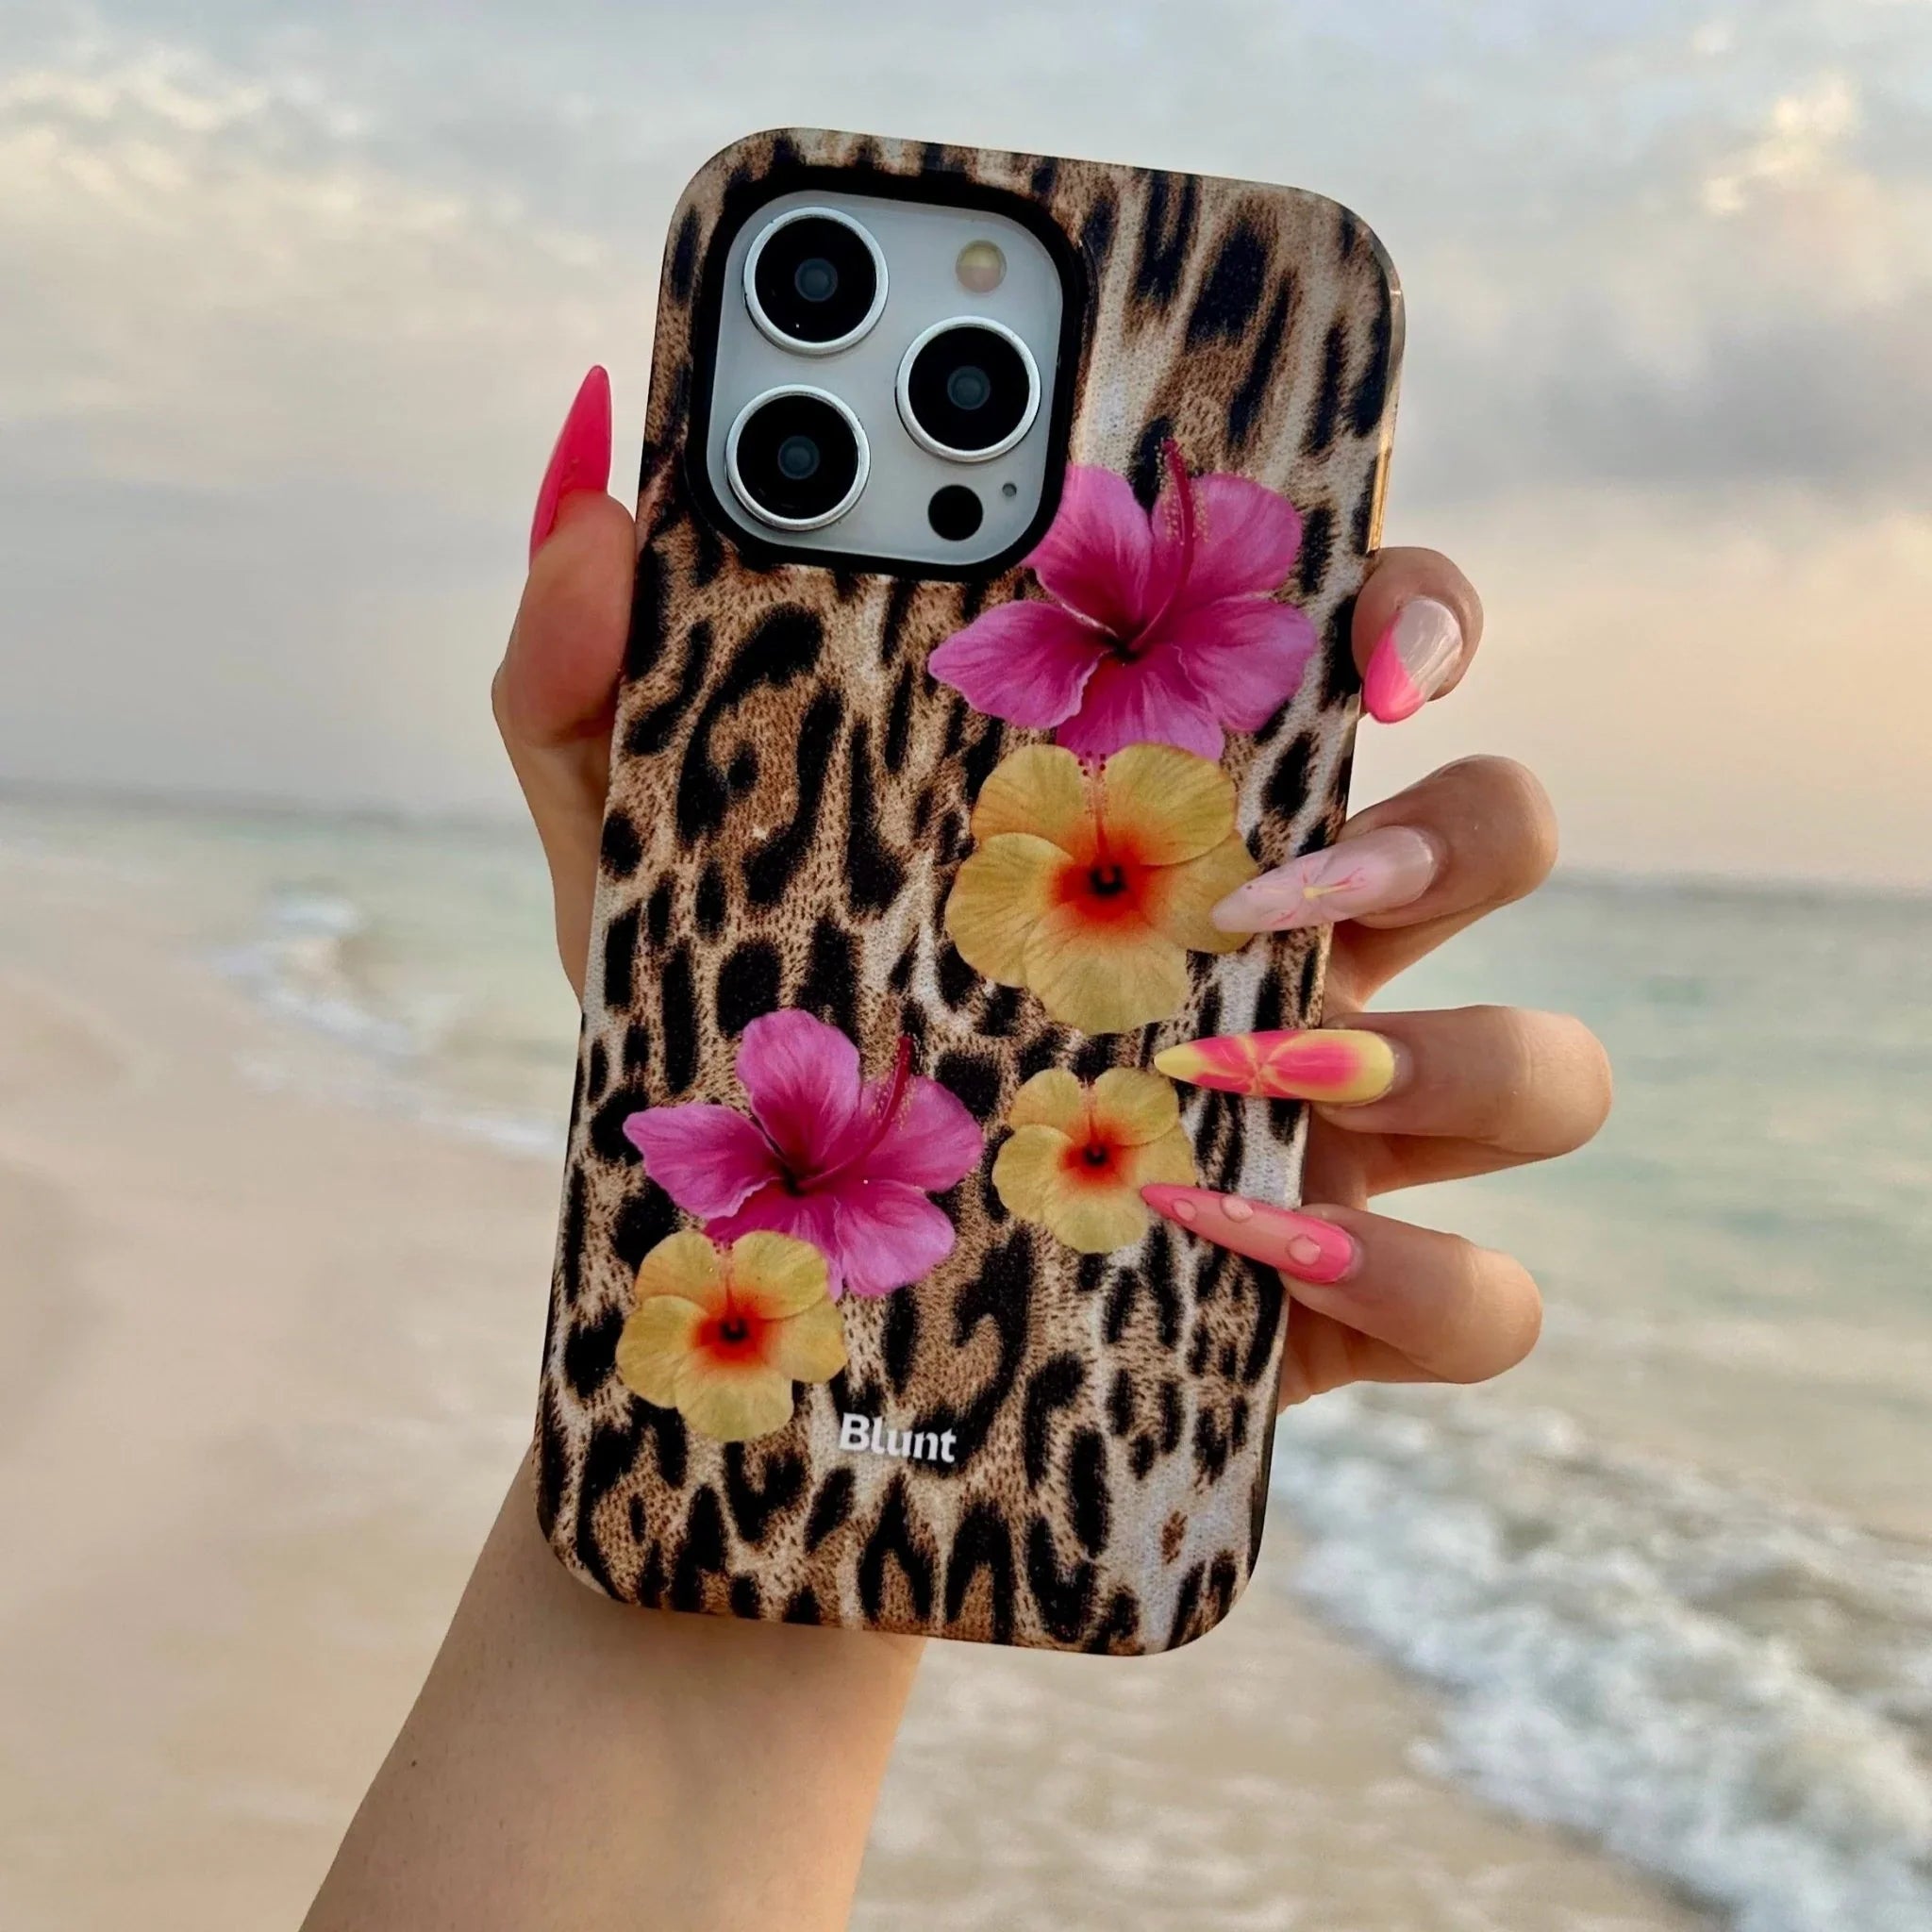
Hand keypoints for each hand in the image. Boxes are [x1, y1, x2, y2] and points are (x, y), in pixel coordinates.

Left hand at [498, 393, 1610, 1418]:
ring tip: (1234, 1068)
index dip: (1418, 610)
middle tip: (1263, 866)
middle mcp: (1284, 960)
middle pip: (1499, 832)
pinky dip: (1416, 1278)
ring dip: (1452, 1052)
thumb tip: (595, 484)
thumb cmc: (738, 1071)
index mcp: (1169, 826)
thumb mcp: (646, 875)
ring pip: (1541, 1067)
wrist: (755, 1337)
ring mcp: (1324, 1140)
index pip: (1362, 666)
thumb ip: (600, 683)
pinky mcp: (1320, 1313)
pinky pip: (1482, 1298)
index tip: (1358, 622)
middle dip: (1453, 821)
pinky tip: (1242, 1255)